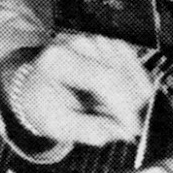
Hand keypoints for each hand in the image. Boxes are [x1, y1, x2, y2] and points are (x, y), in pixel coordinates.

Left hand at [1, 33, 154, 147]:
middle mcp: (79, 44)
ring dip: (127, 98)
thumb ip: (88, 130)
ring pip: (133, 71)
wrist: (37, 88)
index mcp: (59, 60)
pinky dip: (131, 88)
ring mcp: (97, 41)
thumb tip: (121, 131)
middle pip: (122, 74)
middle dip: (126, 106)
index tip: (132, 129)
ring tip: (102, 109)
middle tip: (116, 127)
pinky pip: (136, 69)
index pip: (104, 78)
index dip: (123, 105)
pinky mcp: (111, 44)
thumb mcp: (57, 125)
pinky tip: (113, 99)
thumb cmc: (45, 106)